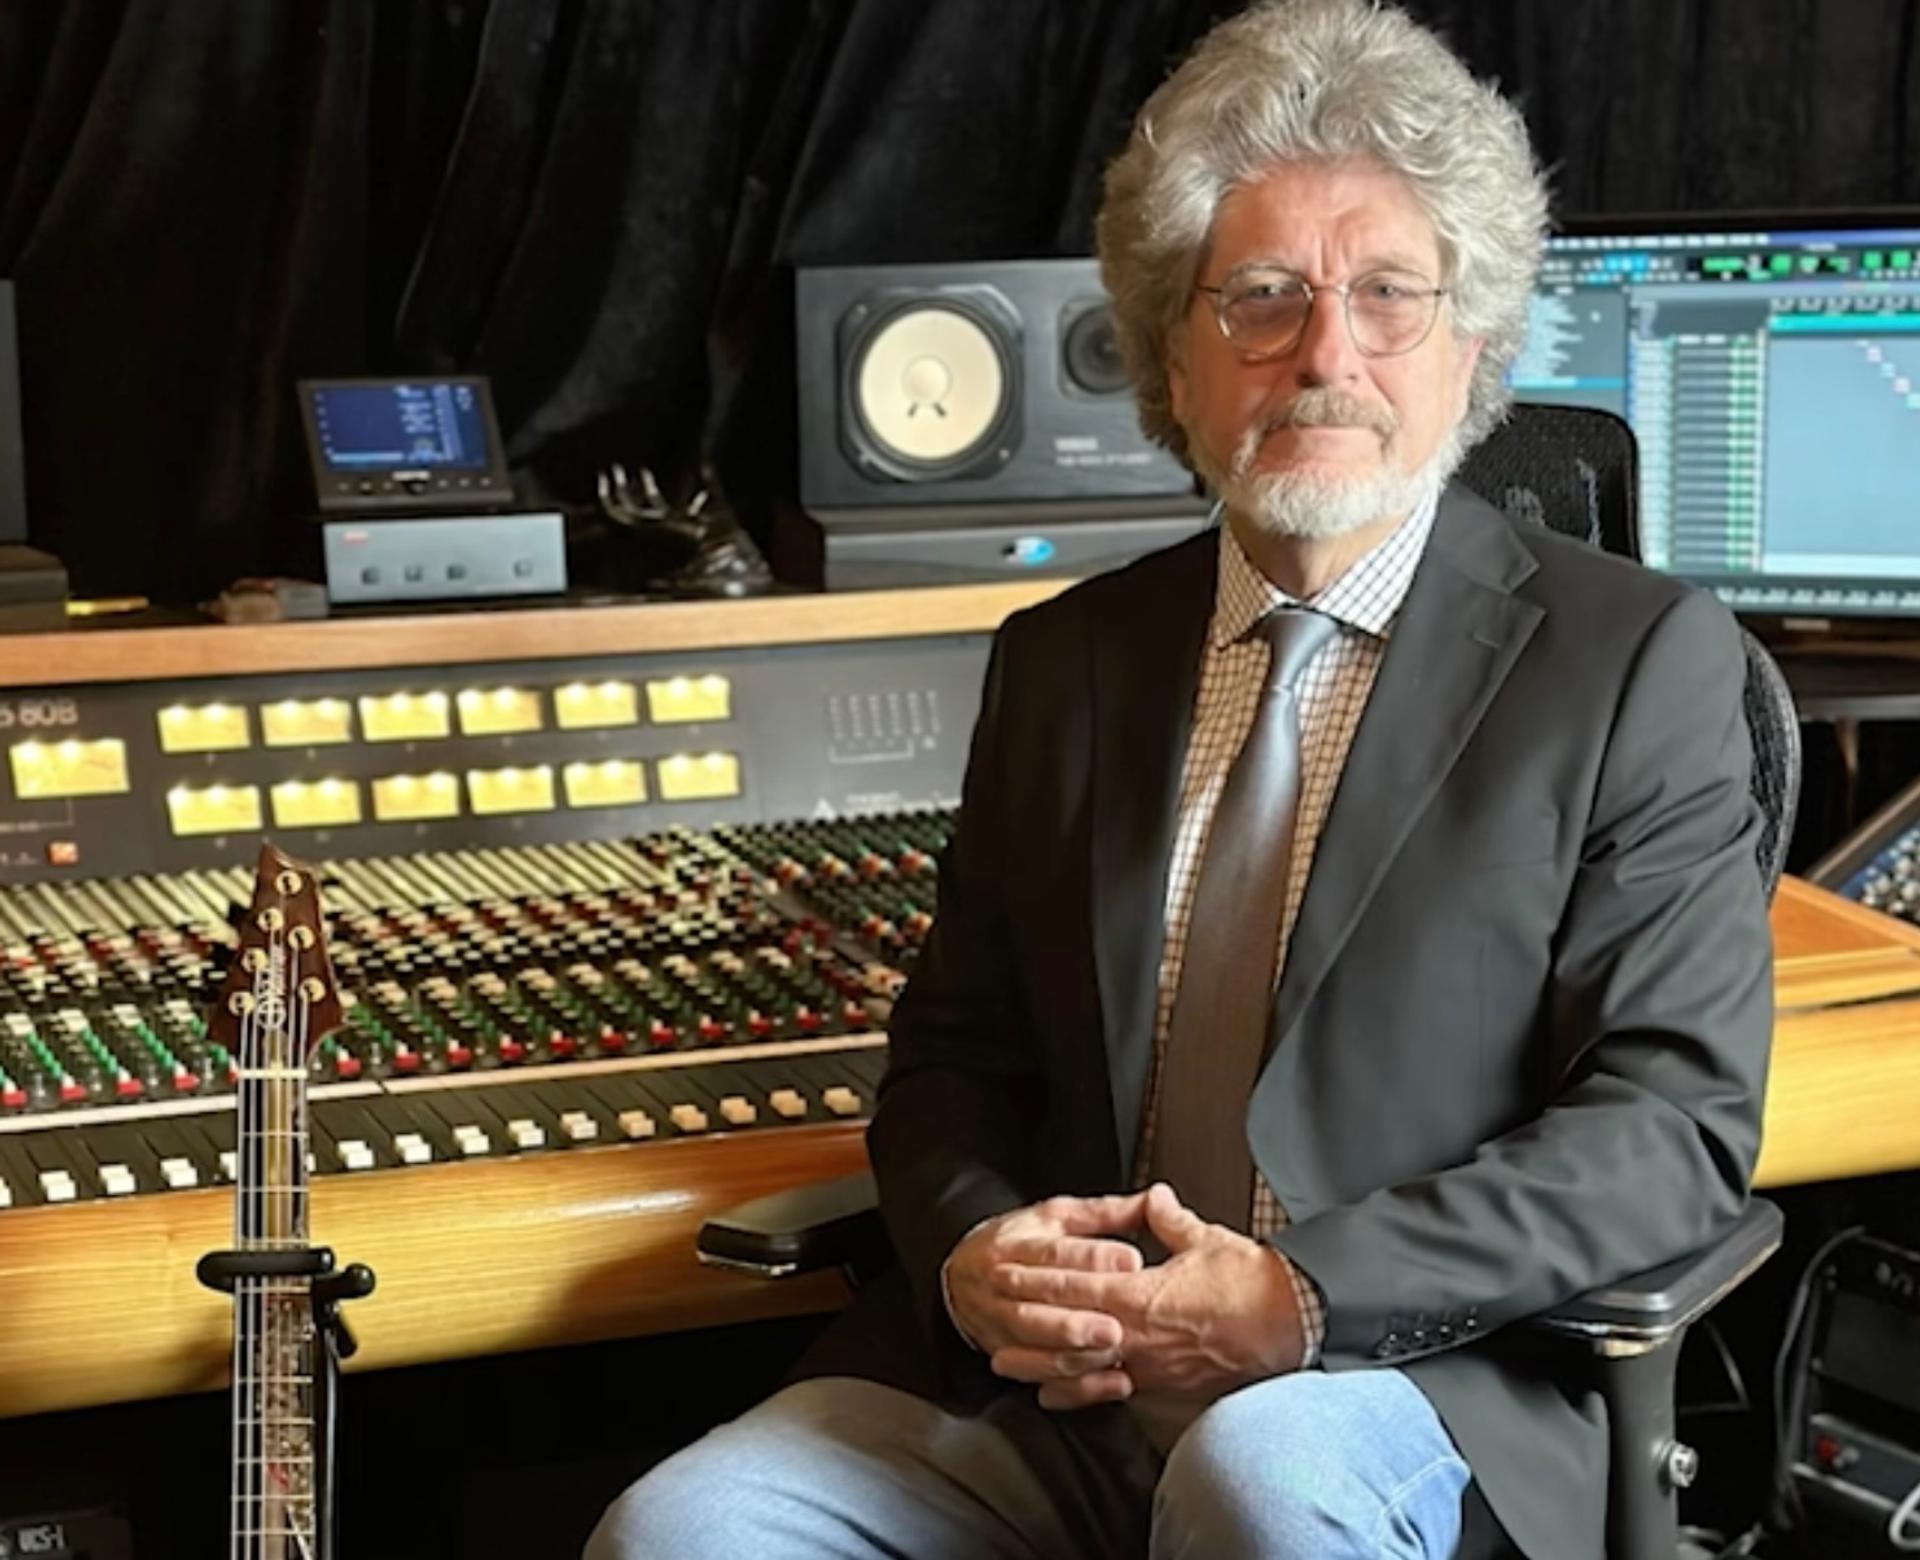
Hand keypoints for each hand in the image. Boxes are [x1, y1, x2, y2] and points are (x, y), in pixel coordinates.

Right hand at [945, 1193, 1148, 1403]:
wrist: (960, 1276)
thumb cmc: (1016, 1243)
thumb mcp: (1055, 1217)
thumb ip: (1104, 1213)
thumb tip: (1154, 1200)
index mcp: (1014, 1244)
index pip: (1052, 1251)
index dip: (1091, 1257)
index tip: (1131, 1262)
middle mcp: (1001, 1284)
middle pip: (1038, 1302)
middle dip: (1077, 1317)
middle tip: (1118, 1324)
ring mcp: (999, 1322)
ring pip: (1033, 1341)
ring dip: (1072, 1351)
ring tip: (1110, 1352)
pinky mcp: (1006, 1352)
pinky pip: (1037, 1374)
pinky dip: (1074, 1384)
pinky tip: (1105, 1381)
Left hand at [994, 1183, 1304, 1410]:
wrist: (1290, 1326)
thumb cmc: (1251, 1283)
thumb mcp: (1205, 1239)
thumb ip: (1169, 1220)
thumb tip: (1153, 1198)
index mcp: (1143, 1293)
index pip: (1077, 1283)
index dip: (1038, 1276)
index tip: (1007, 1269)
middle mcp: (1139, 1334)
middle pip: (1068, 1328)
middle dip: (1026, 1321)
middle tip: (989, 1314)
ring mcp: (1150, 1364)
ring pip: (1081, 1367)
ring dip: (1040, 1363)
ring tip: (1005, 1362)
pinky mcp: (1164, 1386)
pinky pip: (1110, 1390)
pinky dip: (1078, 1393)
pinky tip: (1054, 1396)